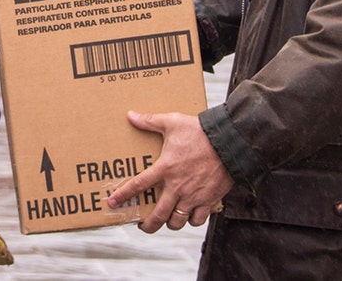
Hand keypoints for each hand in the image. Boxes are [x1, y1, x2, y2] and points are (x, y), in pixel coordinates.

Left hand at [106, 111, 234, 233]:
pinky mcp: (208, 200)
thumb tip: (130, 115)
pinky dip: (192, 221)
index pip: (138, 185)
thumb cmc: (199, 131)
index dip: (123, 195)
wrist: (229, 141)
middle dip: (148, 225)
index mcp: (165, 168)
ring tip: (167, 220)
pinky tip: (189, 216)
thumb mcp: (172, 122)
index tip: (112, 203)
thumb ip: (149, 121)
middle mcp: (177, 186)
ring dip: (170, 223)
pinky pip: (198, 220)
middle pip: (158, 215)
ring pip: (177, 221)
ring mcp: (193, 195)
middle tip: (143, 225)